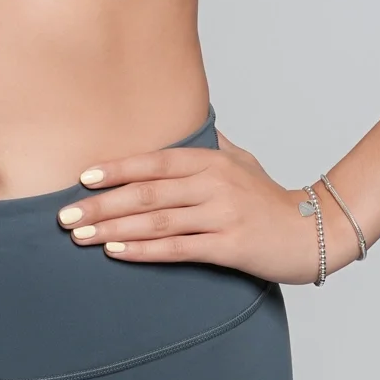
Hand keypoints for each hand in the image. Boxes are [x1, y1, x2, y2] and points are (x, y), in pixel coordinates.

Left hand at [56, 131, 359, 284]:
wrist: (314, 232)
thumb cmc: (270, 198)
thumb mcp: (241, 162)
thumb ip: (208, 147)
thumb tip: (182, 126)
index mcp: (211, 161)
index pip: (154, 161)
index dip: (116, 169)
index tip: (81, 178)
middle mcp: (214, 184)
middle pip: (147, 193)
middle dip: (101, 204)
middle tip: (64, 216)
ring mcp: (222, 214)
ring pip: (156, 222)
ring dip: (113, 230)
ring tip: (80, 237)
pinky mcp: (230, 245)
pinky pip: (177, 248)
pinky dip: (143, 251)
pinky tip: (115, 253)